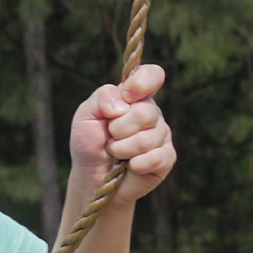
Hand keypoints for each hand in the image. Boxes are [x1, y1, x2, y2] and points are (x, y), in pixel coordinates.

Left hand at [70, 63, 175, 201]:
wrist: (92, 177)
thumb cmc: (90, 143)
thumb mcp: (85, 115)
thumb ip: (102, 98)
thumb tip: (123, 104)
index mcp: (134, 97)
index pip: (152, 75)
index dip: (142, 82)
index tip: (127, 95)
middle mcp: (151, 113)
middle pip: (146, 112)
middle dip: (120, 129)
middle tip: (110, 137)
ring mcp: (162, 136)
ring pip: (148, 138)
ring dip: (123, 149)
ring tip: (115, 153)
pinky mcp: (166, 158)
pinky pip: (156, 158)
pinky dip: (136, 164)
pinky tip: (130, 166)